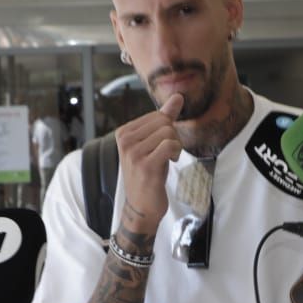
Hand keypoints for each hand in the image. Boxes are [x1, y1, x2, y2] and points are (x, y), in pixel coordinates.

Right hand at [115, 95, 184, 236]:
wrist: (142, 206)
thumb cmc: (149, 173)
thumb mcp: (154, 143)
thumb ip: (165, 118)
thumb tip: (178, 96)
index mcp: (123, 132)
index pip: (157, 116)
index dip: (167, 130)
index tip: (161, 146)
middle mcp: (125, 140)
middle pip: (164, 122)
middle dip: (173, 137)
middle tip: (167, 154)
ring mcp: (133, 153)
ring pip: (169, 133)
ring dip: (176, 146)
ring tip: (167, 160)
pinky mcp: (145, 165)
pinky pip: (170, 145)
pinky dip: (176, 152)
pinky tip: (170, 163)